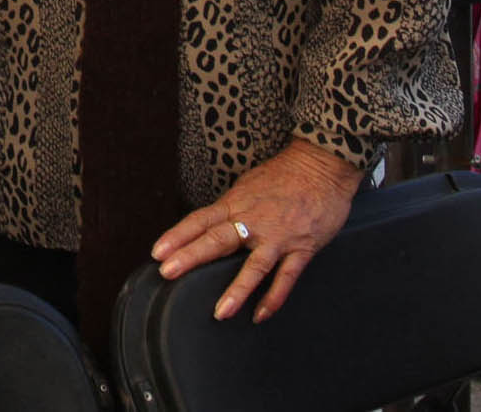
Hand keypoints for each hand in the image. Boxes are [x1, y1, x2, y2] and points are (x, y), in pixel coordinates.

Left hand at [151, 140, 360, 322]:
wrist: (322, 165)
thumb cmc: (284, 175)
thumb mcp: (248, 186)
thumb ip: (231, 208)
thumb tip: (209, 225)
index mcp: (237, 203)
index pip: (201, 220)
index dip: (178, 236)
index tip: (158, 252)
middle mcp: (254, 220)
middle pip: (217, 239)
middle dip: (191, 256)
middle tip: (168, 272)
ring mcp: (278, 236)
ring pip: (254, 265)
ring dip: (236, 289)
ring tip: (220, 312)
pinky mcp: (302, 247)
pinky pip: (287, 276)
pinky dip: (274, 297)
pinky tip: (260, 315)